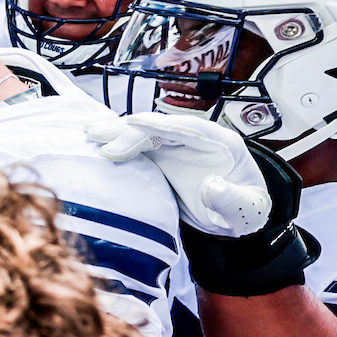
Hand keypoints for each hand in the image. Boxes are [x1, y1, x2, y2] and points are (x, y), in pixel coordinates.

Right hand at [85, 112, 269, 235]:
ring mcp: (178, 144)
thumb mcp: (246, 210)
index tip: (133, 122)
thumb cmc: (242, 211)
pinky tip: (98, 140)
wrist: (233, 214)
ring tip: (90, 132)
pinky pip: (140, 143)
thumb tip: (211, 187)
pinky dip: (119, 142)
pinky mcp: (164, 154)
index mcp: (223, 143)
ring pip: (147, 132)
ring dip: (118, 131)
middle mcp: (198, 138)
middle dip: (130, 130)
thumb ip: (233, 200)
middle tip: (99, 137)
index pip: (191, 128)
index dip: (161, 124)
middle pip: (162, 126)